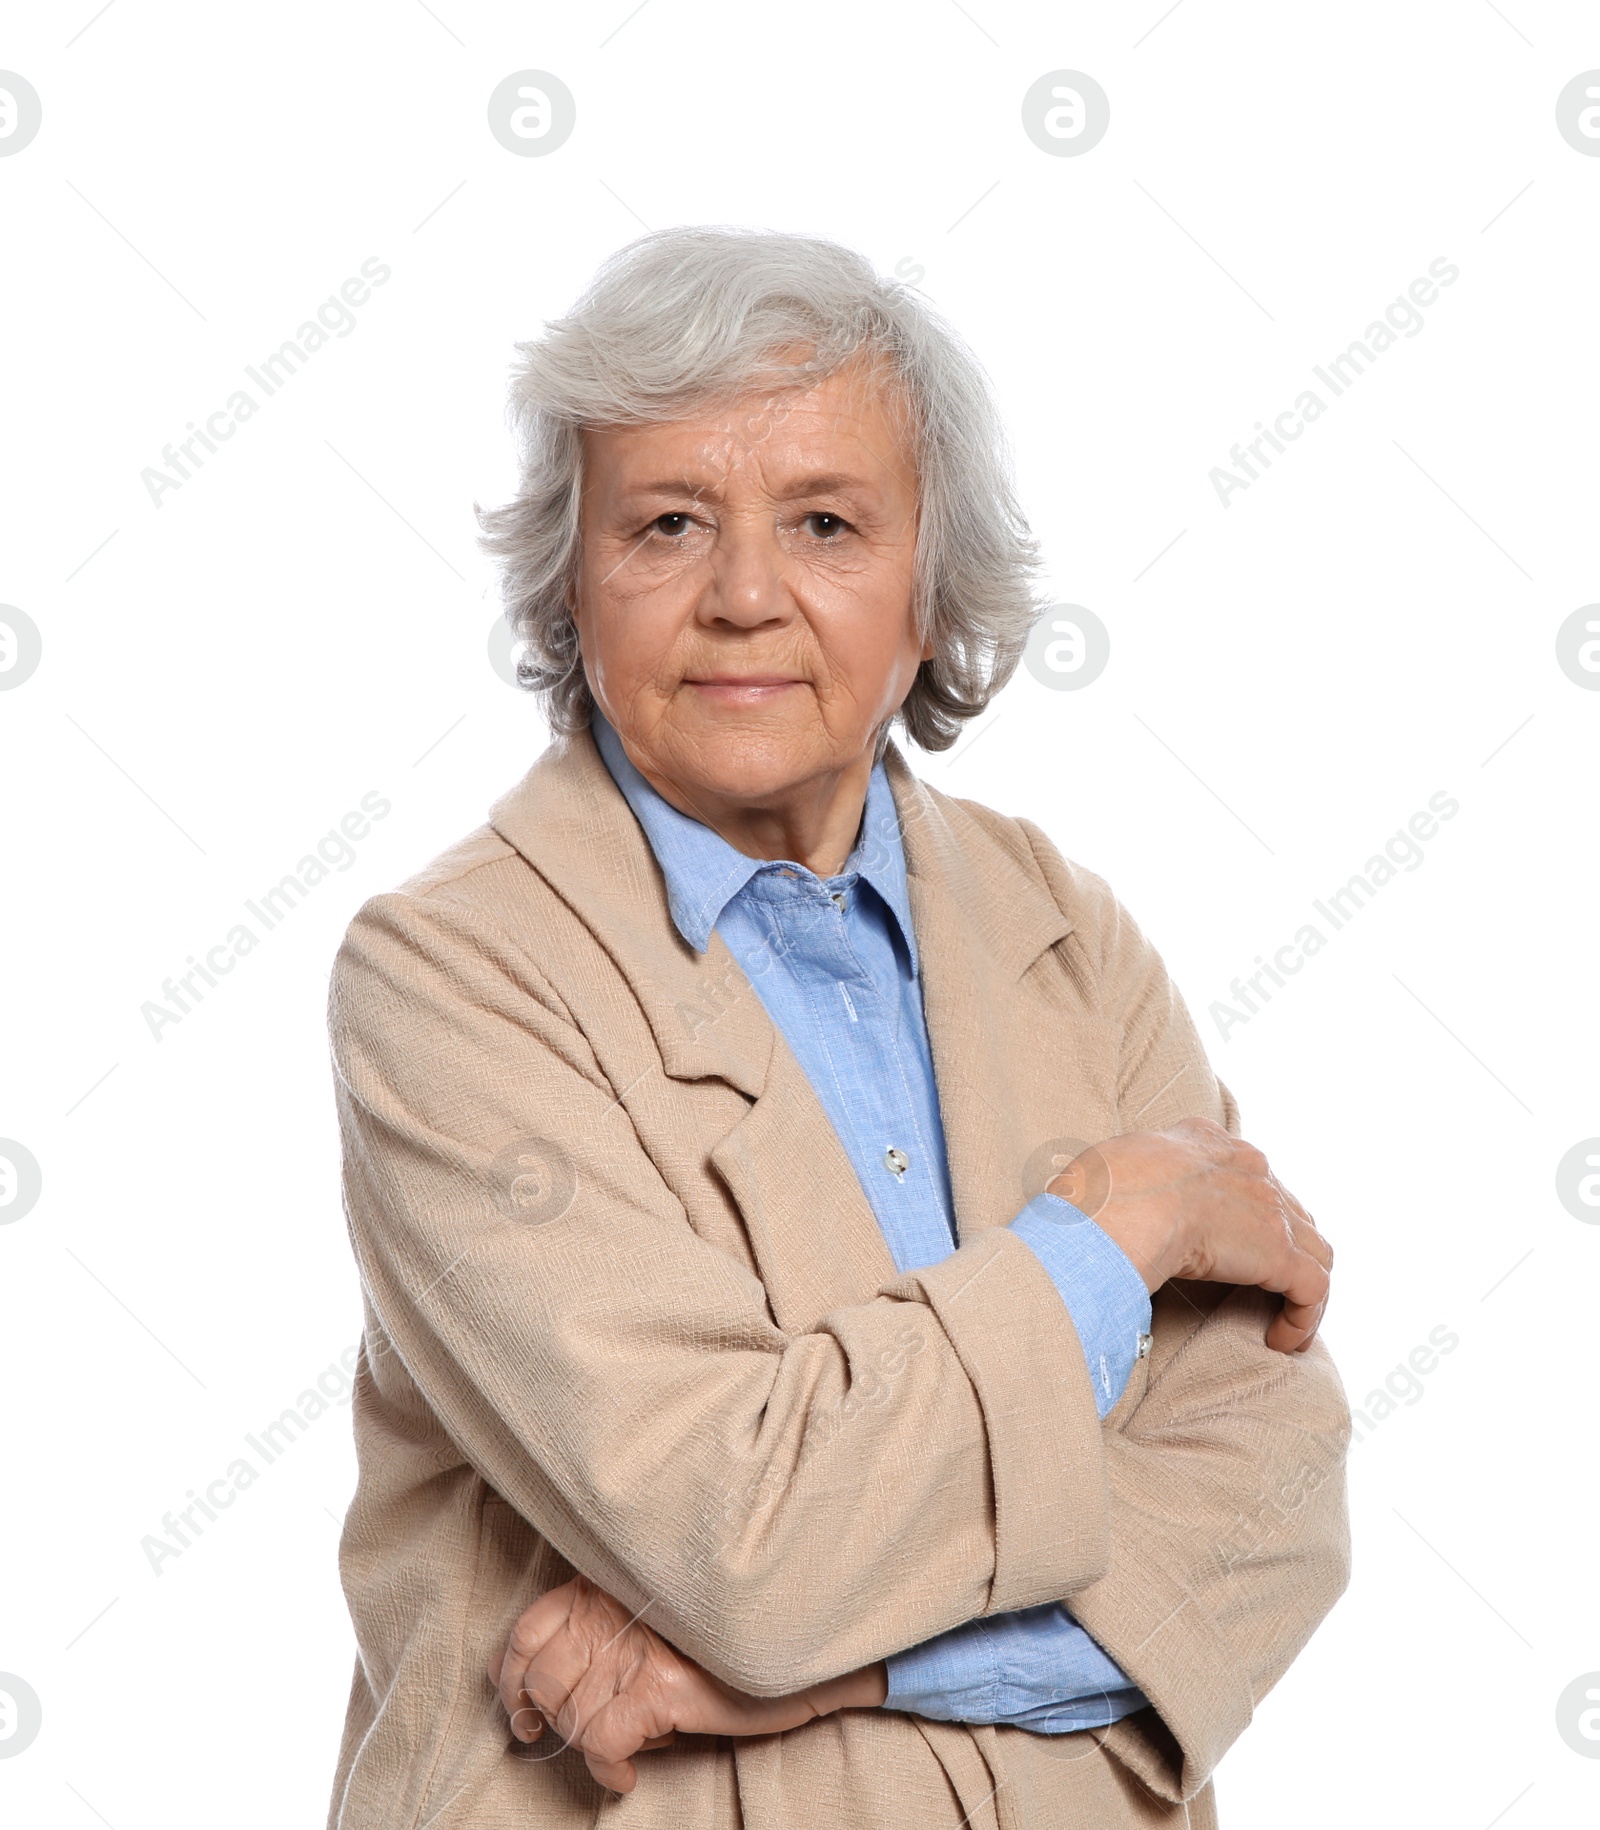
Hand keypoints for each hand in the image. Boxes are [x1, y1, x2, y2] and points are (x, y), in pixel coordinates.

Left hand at [487, 1574, 887, 1792]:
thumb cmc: (723, 1635)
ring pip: (570, 1715)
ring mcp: (638, 1644)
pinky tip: (628, 1775)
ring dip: (586, 1746)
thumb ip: (603, 1628)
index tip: (521, 1711)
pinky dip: (608, 1769)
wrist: (800, 1641)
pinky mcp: (664, 1686)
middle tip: (570, 1737)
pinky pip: (602, 1743)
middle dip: (549, 1720)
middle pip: (541, 1678)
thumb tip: (542, 1687)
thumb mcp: (654, 1616)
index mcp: (605, 1581)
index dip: (510, 1678)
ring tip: (618, 1749)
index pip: (526, 1628)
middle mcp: (614, 1605)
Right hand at [1048, 1116, 1331, 1353]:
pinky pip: (1313, 1290)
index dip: (1245, 1209)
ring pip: (1313, 1249)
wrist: (1122, 1205)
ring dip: (1299, 1288)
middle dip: (1282, 1249)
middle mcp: (1247, 1165)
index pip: (1244, 1170)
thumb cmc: (1095, 1191)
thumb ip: (1123, 1182)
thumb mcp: (1108, 1169)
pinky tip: (1280, 1342)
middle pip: (1287, 1208)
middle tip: (1260, 1288)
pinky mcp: (1281, 1253)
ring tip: (1279, 1322)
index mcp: (1203, 1140)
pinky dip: (1303, 1320)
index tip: (1232, 1242)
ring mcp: (1270, 1208)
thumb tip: (1094, 1205)